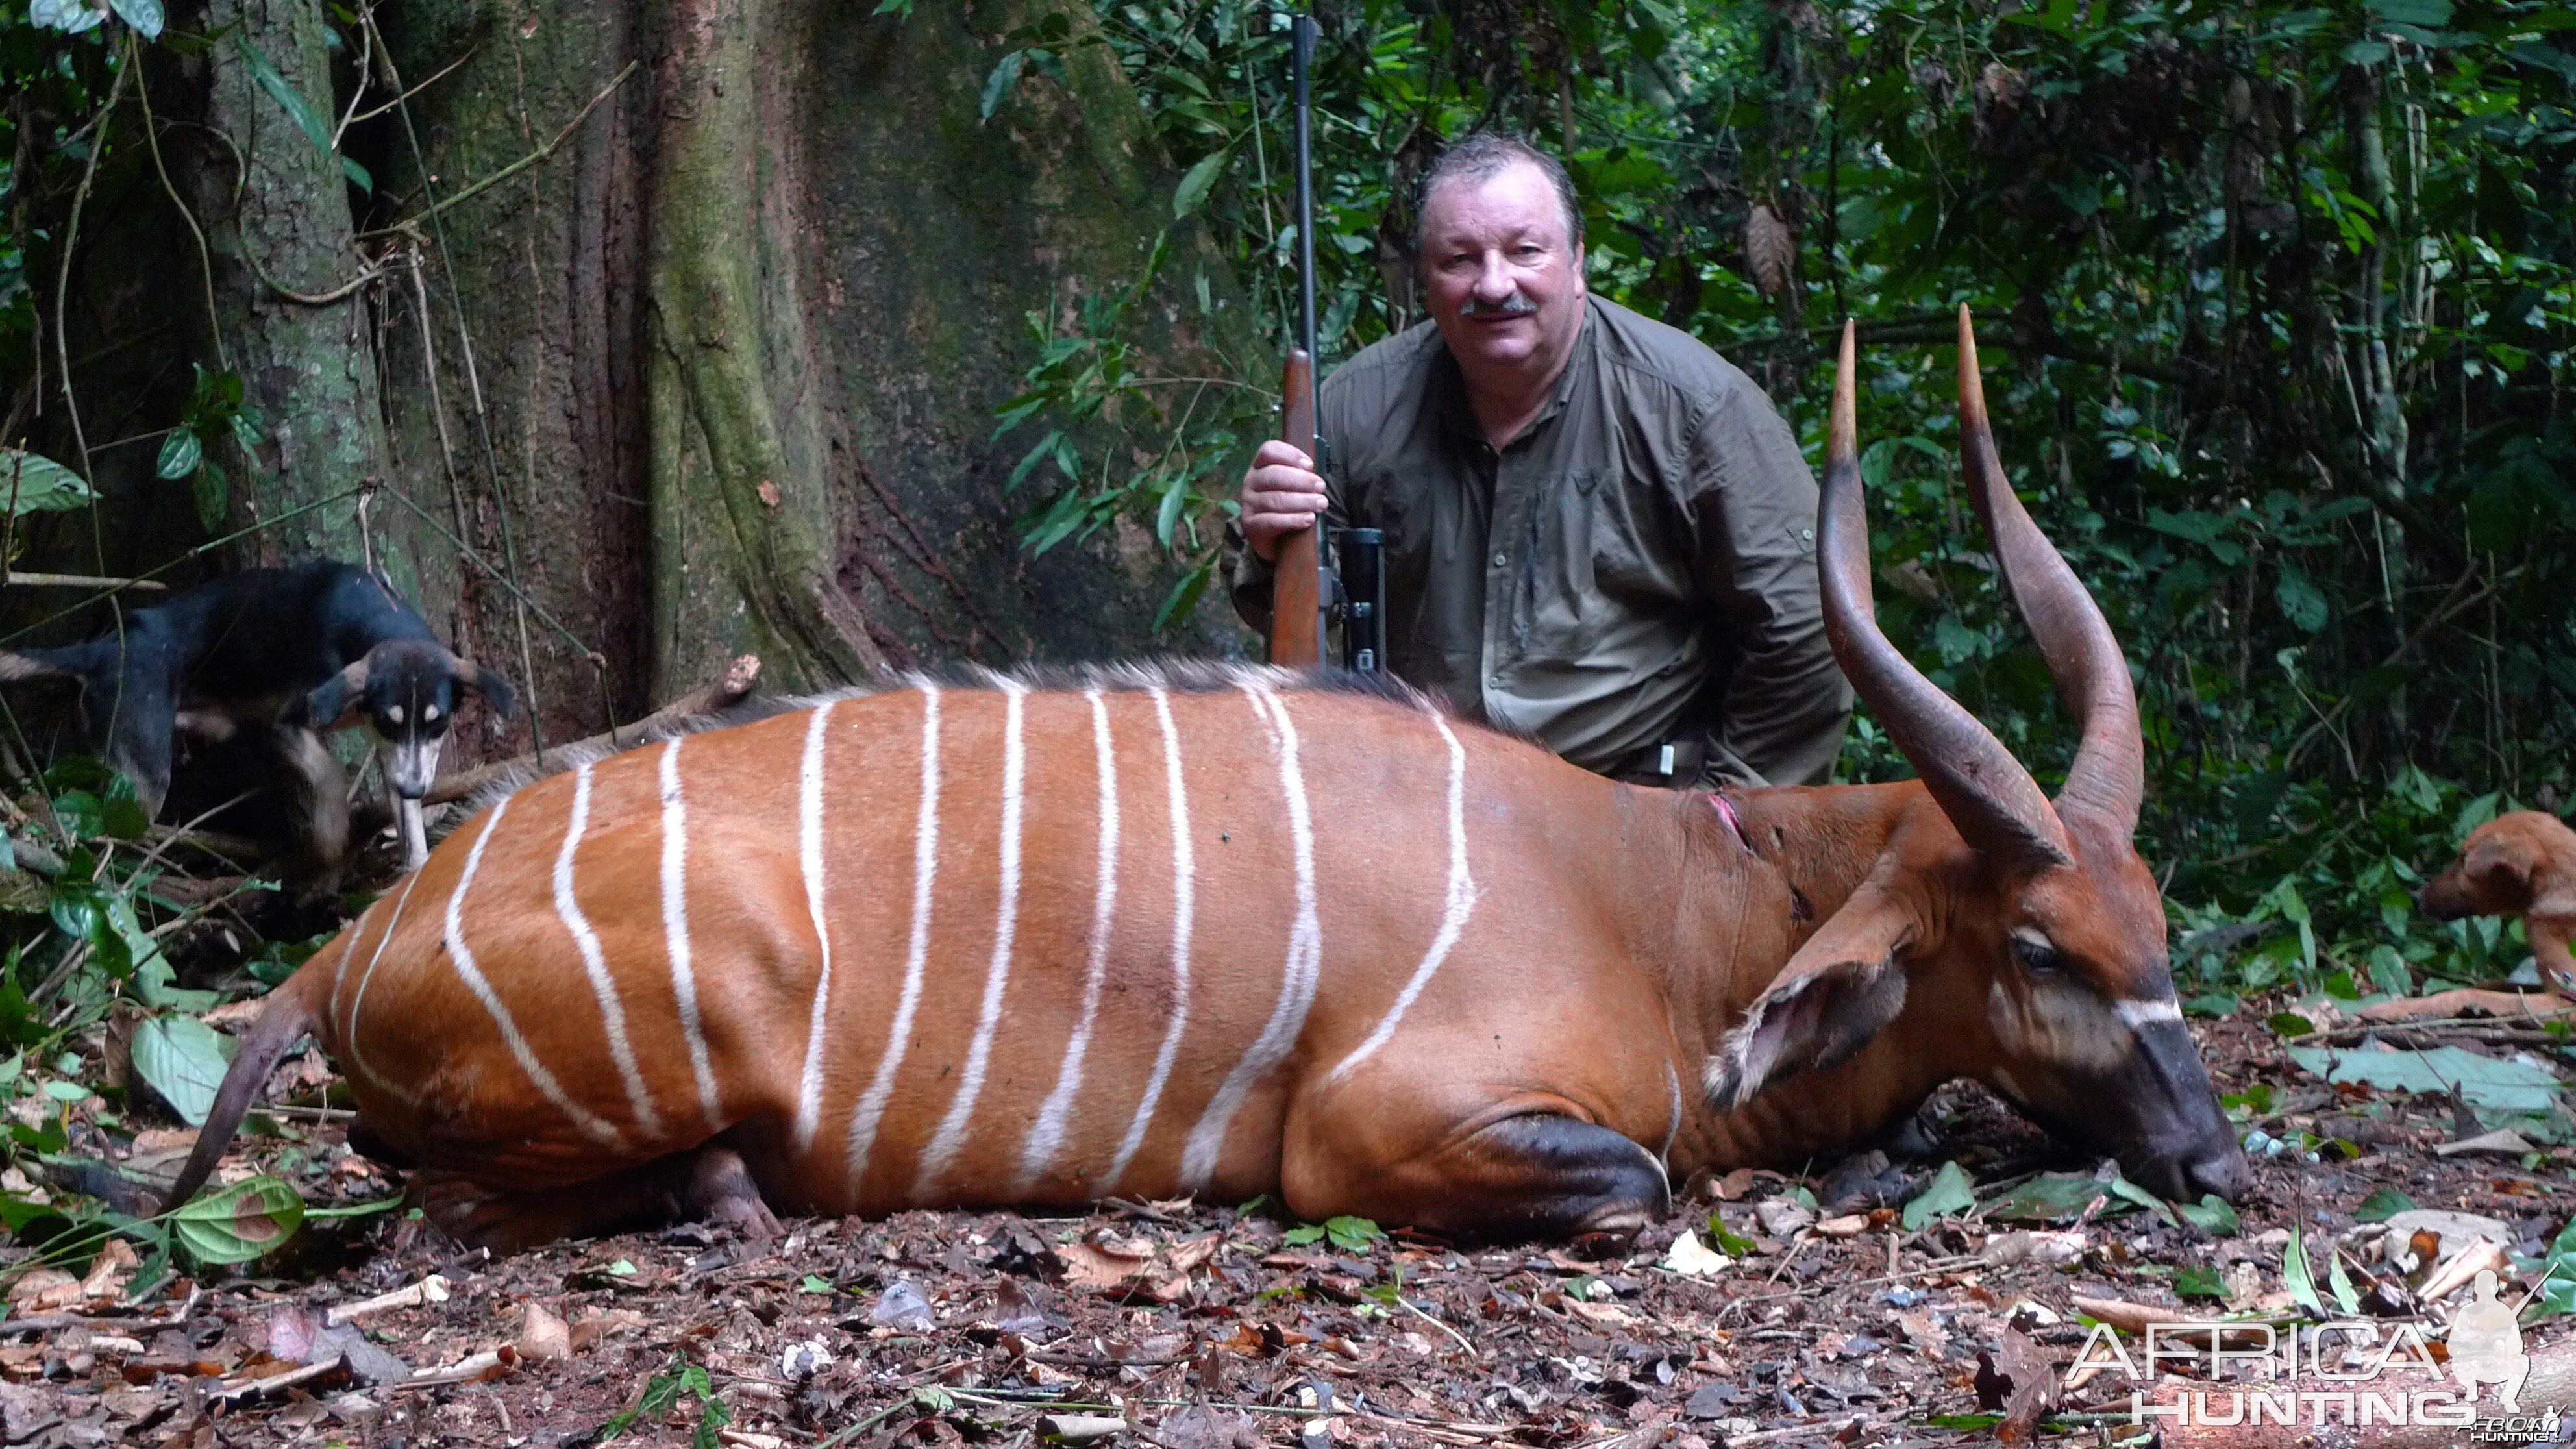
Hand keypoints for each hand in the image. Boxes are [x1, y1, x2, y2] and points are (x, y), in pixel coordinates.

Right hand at [1237, 440, 1328, 561]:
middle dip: (1301, 480)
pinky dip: (1292, 520)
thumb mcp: (1293, 487)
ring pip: (1275, 499)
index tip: (1310, 465)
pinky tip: (1308, 519)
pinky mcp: (1249, 524)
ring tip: (1320, 504)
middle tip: (1321, 487)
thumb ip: (1301, 476)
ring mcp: (1248, 503)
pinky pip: (1271, 521)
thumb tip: (1315, 474)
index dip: (1290, 455)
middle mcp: (1251, 481)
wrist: (1273, 539)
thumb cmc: (1287, 507)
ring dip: (1302, 500)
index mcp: (1260, 466)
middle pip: (1274, 474)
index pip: (1269, 451)